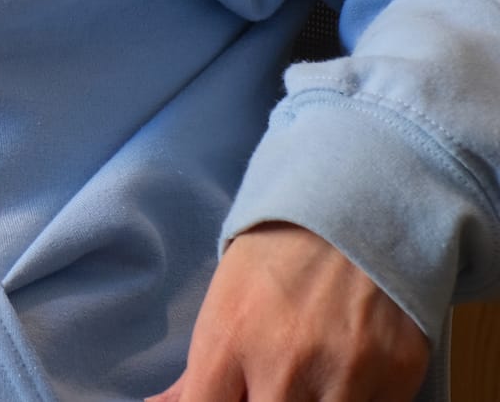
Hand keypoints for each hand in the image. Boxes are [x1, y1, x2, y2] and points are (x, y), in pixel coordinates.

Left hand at [148, 223, 430, 401]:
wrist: (351, 212)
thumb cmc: (275, 260)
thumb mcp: (223, 304)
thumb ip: (200, 372)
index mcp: (228, 342)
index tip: (227, 395)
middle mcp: (283, 365)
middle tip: (268, 384)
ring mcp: (343, 377)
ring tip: (308, 379)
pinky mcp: (396, 379)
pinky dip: (356, 400)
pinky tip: (348, 379)